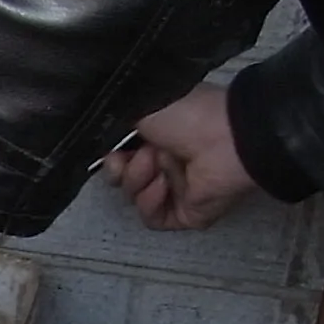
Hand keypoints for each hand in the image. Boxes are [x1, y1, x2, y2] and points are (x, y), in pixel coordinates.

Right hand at [104, 83, 255, 229]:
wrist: (222, 136)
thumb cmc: (189, 113)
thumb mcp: (141, 106)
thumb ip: (114, 123)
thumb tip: (101, 141)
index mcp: (158, 137)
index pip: (120, 156)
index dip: (110, 156)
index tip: (110, 150)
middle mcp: (166, 163)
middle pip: (122, 180)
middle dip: (119, 170)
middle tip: (126, 158)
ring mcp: (176, 189)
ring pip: (134, 198)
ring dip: (138, 180)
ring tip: (157, 163)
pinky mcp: (185, 213)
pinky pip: (151, 218)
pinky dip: (150, 202)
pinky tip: (163, 184)